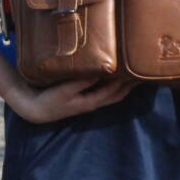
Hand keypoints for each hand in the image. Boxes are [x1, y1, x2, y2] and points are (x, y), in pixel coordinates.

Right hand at [8, 77, 134, 123]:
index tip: (135, 68)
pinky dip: (113, 84)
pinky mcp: (85, 98)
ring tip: (133, 73)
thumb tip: (101, 72)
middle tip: (143, 71)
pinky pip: (105, 91)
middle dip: (130, 84)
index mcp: (92, 101)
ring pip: (113, 94)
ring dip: (124, 85)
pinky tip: (114, 76)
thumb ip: (83, 82)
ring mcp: (90, 101)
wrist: (37, 110)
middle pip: (118, 93)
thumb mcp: (65, 90)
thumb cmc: (50, 99)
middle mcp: (94, 103)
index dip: (126, 81)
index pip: (115, 90)